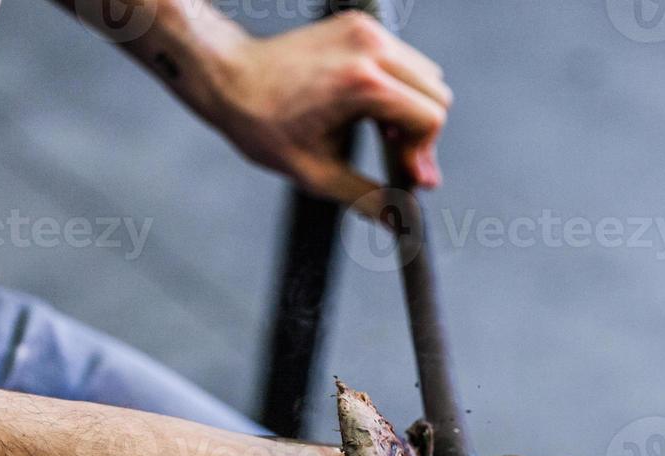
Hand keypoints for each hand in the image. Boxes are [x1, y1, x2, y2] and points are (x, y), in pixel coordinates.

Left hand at [194, 12, 451, 205]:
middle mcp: (369, 47)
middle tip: (395, 158)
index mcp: (361, 83)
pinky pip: (402, 61)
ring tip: (380, 134)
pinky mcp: (359, 24)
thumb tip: (401, 222)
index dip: (425, 154)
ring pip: (425, 75)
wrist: (228, 76)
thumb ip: (367, 198)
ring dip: (412, 108)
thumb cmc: (262, 124)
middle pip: (437, 93)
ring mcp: (365, 30)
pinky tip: (369, 110)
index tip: (411, 178)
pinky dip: (398, 87)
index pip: (430, 117)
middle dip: (423, 132)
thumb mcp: (317, 174)